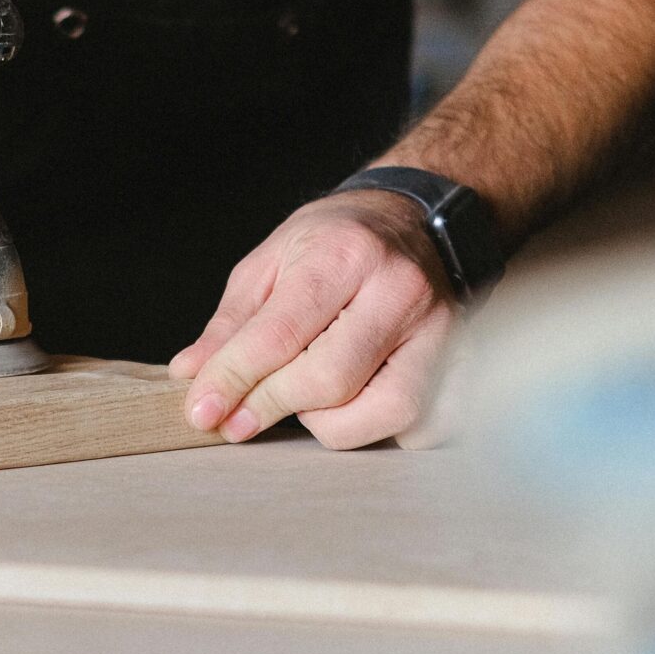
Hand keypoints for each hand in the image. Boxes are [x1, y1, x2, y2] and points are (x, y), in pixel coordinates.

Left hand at [169, 190, 458, 448]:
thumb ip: (231, 323)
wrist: (414, 221)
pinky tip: (356, 406)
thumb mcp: (270, 262)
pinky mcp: (463, 363)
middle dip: (273, 406)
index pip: (280, 335)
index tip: (202, 411)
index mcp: (344, 255)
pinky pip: (421, 427)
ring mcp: (439, 330)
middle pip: (330, 380)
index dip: (233, 380)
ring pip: (382, 412)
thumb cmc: (337, 243)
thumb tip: (191, 375)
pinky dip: (381, 431)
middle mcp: (399, 291)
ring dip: (327, 424)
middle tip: (241, 416)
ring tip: (304, 401)